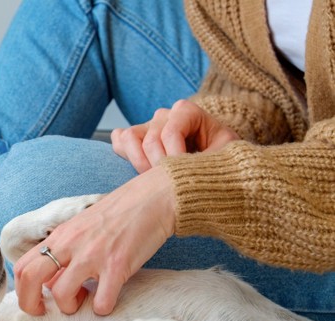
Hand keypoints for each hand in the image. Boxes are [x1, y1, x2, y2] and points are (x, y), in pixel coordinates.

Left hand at [14, 166, 175, 315]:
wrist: (154, 199)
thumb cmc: (118, 215)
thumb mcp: (81, 228)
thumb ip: (64, 253)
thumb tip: (50, 283)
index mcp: (59, 236)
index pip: (22, 266)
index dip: (22, 291)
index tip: (35, 301)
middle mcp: (71, 245)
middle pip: (31, 279)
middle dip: (31, 304)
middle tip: (46, 311)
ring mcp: (93, 255)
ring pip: (62, 294)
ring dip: (70, 307)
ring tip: (83, 300)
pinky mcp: (117, 266)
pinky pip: (101, 302)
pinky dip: (102, 309)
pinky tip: (107, 300)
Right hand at [110, 99, 238, 172]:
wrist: (208, 170)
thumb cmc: (219, 161)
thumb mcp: (226, 155)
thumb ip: (214, 154)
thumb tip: (196, 163)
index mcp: (187, 112)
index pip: (171, 131)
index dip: (175, 156)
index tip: (184, 174)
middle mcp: (164, 115)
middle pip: (151, 140)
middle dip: (159, 166)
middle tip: (170, 184)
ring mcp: (146, 126)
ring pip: (130, 137)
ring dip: (139, 163)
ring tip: (155, 179)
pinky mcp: (133, 138)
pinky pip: (119, 140)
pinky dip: (125, 155)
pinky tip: (141, 170)